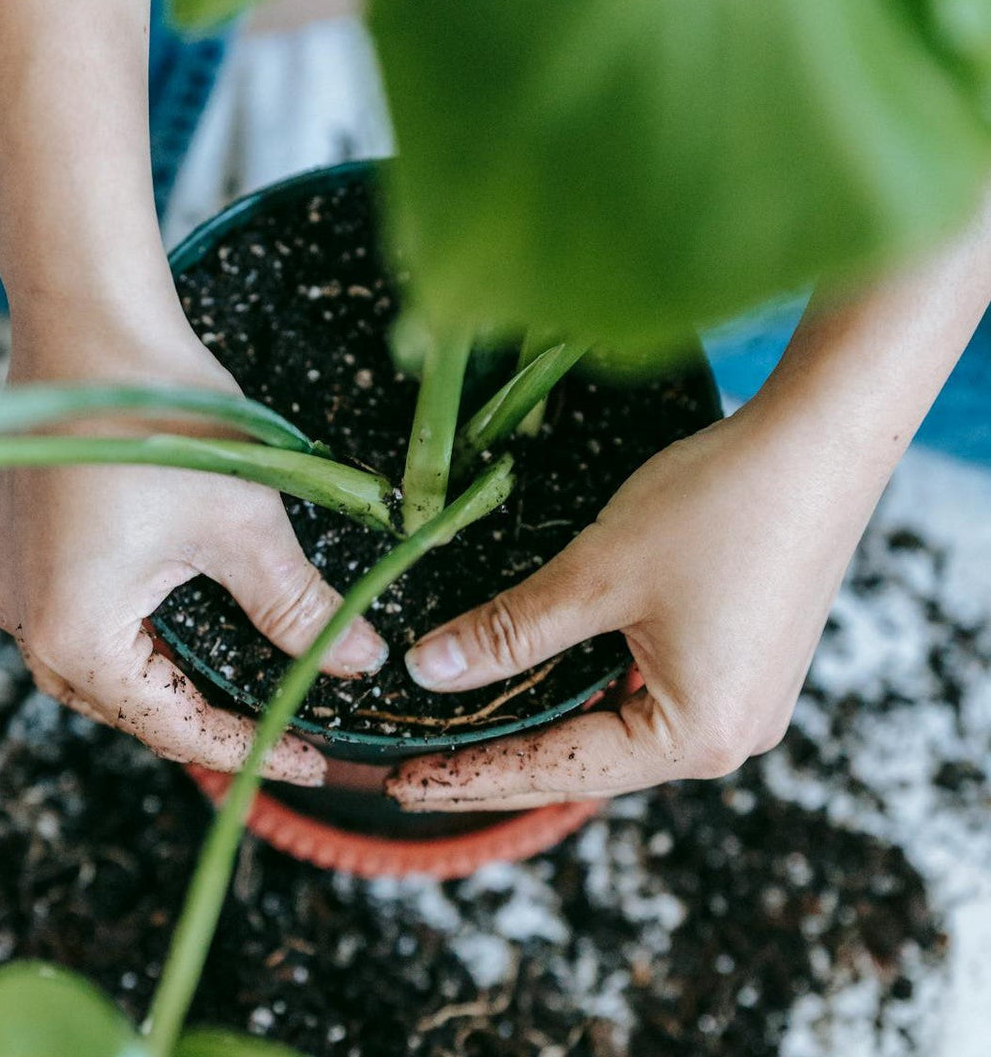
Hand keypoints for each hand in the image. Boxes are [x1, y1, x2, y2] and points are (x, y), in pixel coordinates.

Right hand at [0, 301, 385, 785]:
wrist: (92, 319)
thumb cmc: (164, 420)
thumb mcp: (245, 526)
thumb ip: (300, 607)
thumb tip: (359, 661)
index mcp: (74, 631)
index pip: (171, 724)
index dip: (246, 746)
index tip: (305, 758)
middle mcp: (21, 616)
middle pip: (122, 699)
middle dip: (195, 715)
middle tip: (268, 721)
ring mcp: (2, 573)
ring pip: (86, 658)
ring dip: (150, 671)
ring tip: (215, 679)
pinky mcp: (3, 534)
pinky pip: (52, 606)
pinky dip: (107, 623)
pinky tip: (140, 616)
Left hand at [386, 403, 876, 810]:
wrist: (820, 443)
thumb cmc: (716, 508)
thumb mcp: (596, 574)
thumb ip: (510, 630)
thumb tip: (429, 669)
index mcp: (696, 734)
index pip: (559, 768)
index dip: (473, 776)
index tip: (406, 782)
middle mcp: (728, 736)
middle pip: (588, 761)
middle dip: (502, 766)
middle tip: (420, 773)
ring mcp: (742, 700)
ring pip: (615, 729)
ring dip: (544, 731)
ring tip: (468, 742)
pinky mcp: (744, 663)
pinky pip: (646, 697)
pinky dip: (586, 697)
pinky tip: (544, 691)